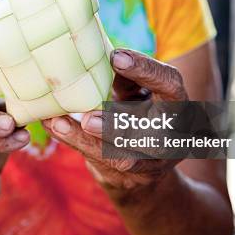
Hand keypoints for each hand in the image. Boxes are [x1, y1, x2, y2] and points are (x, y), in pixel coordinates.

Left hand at [42, 49, 187, 190]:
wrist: (145, 162)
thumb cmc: (138, 112)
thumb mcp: (137, 92)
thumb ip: (126, 78)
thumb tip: (102, 56)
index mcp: (178, 106)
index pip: (171, 85)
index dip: (146, 70)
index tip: (115, 56)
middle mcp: (173, 137)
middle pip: (152, 135)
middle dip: (117, 126)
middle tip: (88, 117)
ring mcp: (154, 163)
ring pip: (123, 157)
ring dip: (88, 141)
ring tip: (59, 124)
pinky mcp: (130, 179)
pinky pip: (102, 164)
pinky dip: (75, 144)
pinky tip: (55, 128)